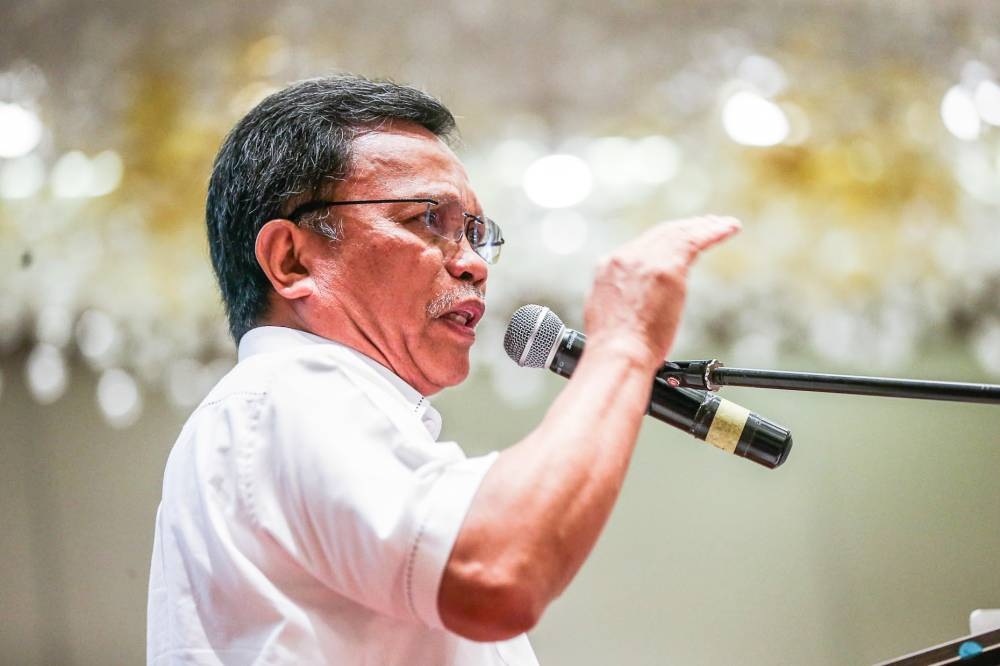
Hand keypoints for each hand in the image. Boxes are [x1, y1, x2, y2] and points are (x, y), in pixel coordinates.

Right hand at [583, 215, 740, 369]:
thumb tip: (638, 299)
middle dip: (686, 228)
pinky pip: (696, 241)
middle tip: (706, 224)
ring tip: (724, 225)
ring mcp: (647, 261)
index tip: (680, 239)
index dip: (665, 239)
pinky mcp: (668, 269)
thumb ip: (624, 296)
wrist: (618, 354)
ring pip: (680, 233)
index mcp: (609, 267)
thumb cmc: (615, 348)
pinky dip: (714, 232)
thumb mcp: (608, 313)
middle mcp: (627, 257)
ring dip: (704, 227)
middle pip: (662, 233)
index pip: (642, 245)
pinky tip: (729, 228)